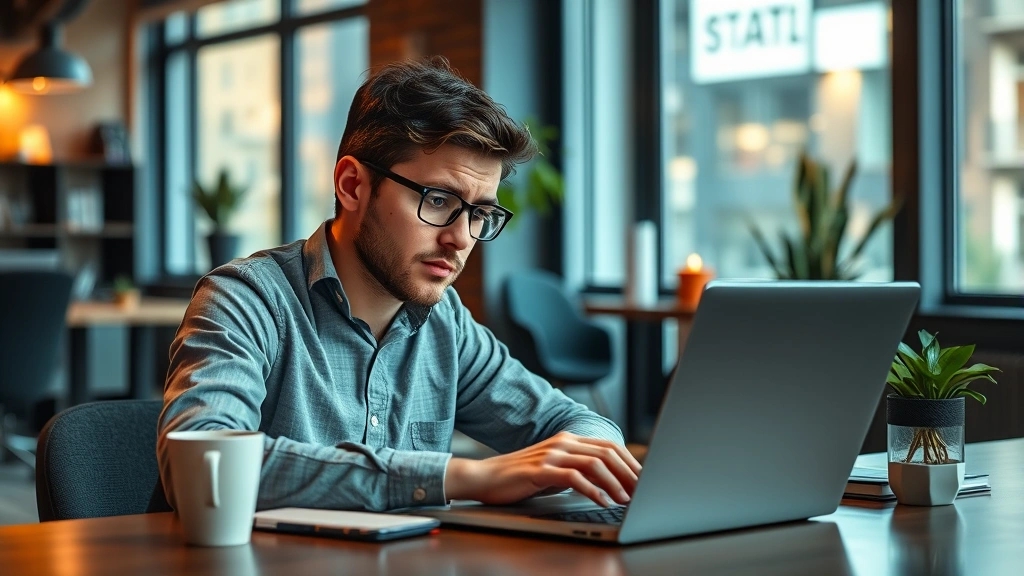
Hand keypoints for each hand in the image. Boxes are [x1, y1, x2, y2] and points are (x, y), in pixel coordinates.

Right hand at [444, 432, 642, 506]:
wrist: (485, 477)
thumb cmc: (520, 477)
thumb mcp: (554, 470)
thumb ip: (577, 470)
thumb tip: (607, 484)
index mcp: (568, 440)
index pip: (608, 446)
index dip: (630, 463)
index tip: (643, 480)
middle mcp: (562, 442)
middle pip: (606, 453)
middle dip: (628, 473)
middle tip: (642, 491)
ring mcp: (551, 454)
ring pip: (594, 463)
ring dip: (614, 483)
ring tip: (625, 499)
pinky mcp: (540, 470)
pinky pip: (574, 477)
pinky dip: (592, 490)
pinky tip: (602, 501)